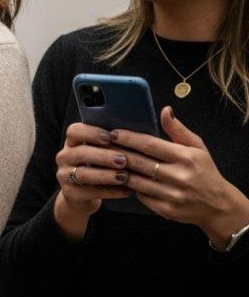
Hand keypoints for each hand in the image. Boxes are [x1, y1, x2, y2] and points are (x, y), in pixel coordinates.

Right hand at [51, 122, 132, 240]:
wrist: (83, 195)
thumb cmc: (99, 167)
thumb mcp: (100, 153)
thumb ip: (111, 144)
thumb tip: (136, 135)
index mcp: (72, 142)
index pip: (74, 131)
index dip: (91, 132)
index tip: (109, 137)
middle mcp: (64, 157)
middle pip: (80, 153)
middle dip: (103, 156)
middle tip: (123, 160)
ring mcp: (64, 175)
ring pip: (83, 174)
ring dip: (106, 175)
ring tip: (125, 176)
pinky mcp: (70, 193)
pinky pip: (90, 192)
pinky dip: (110, 192)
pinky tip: (127, 191)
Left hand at [112, 106, 248, 248]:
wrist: (219, 206)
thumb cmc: (205, 172)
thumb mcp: (197, 148)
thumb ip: (178, 130)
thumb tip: (165, 110)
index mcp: (186, 157)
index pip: (150, 145)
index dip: (129, 138)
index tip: (113, 133)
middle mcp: (179, 176)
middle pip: (139, 162)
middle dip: (117, 153)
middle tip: (101, 145)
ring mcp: (172, 195)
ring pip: (136, 180)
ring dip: (117, 170)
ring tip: (104, 161)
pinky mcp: (166, 210)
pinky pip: (140, 196)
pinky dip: (128, 187)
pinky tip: (117, 179)